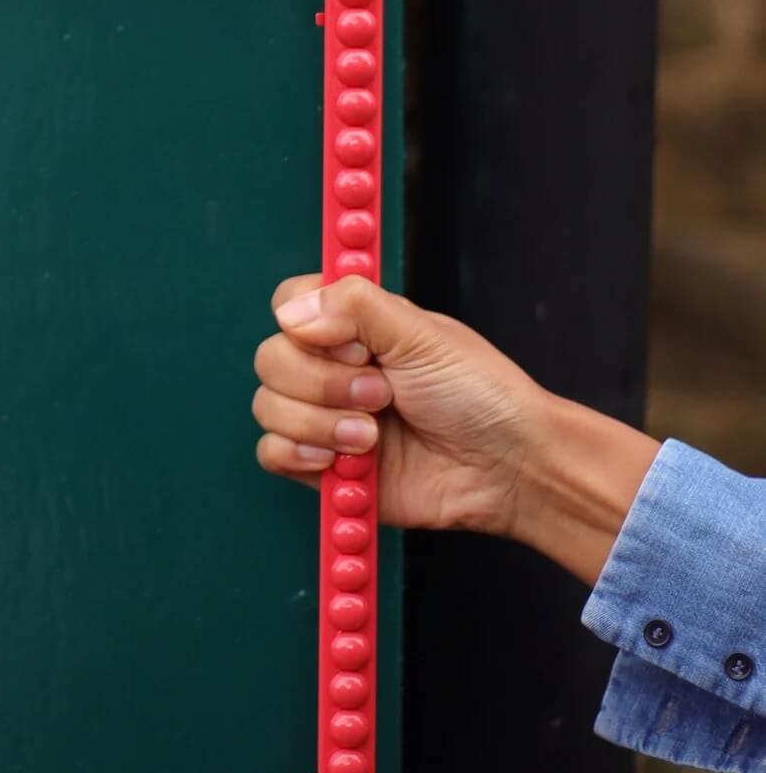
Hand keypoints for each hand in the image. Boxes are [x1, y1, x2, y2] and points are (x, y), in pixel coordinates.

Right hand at [251, 274, 659, 581]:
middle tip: (381, 394)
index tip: (355, 343)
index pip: (289, 303)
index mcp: (355, 325)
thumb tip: (293, 310)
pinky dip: (302, 455)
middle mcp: (333, 366)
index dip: (307, 322)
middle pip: (270, 358)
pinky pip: (271, 453)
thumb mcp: (425, 335)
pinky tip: (347, 460)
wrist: (505, 469)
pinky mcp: (321, 464)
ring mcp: (324, 415)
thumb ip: (357, 307)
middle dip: (323, 383)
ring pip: (268, 407)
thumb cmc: (482, 396)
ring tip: (373, 436)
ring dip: (321, 424)